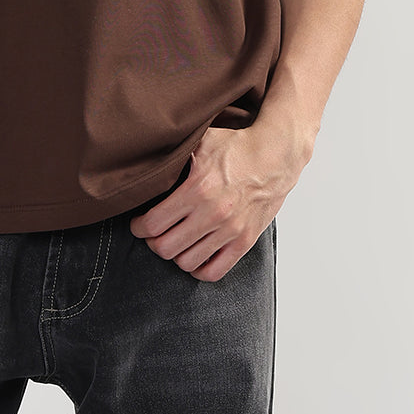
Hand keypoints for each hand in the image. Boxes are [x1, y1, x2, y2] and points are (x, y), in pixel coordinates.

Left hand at [128, 118, 309, 280]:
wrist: (275, 156)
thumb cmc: (236, 147)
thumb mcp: (200, 142)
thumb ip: (174, 155)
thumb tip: (146, 164)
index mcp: (197, 188)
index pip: (153, 223)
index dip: (139, 227)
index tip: (138, 223)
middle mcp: (213, 214)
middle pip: (166, 248)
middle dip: (152, 242)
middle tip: (153, 234)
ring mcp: (231, 231)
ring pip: (187, 262)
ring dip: (174, 254)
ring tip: (174, 241)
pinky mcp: (245, 242)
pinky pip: (214, 272)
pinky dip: (199, 269)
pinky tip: (194, 254)